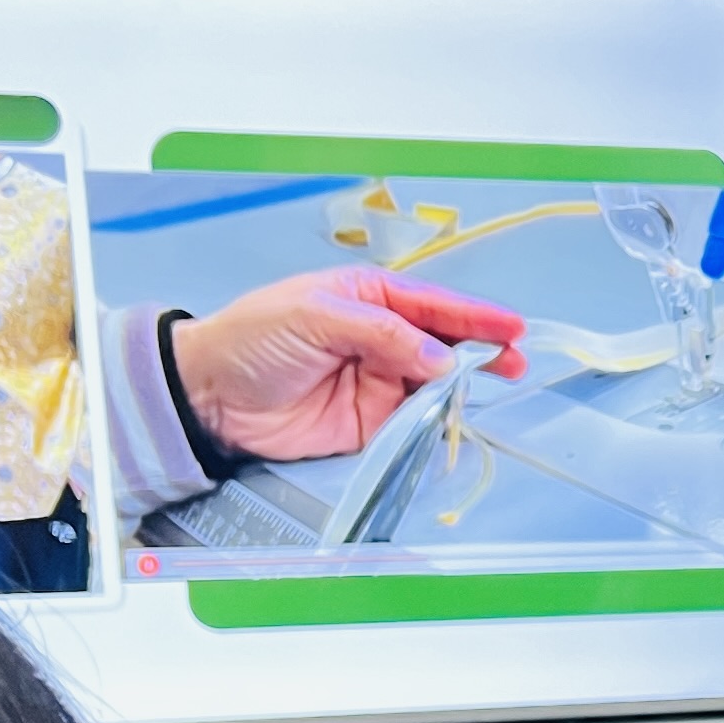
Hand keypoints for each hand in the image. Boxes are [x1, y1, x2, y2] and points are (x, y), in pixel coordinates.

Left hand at [165, 268, 529, 462]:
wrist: (210, 396)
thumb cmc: (252, 339)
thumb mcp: (316, 316)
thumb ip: (382, 333)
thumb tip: (439, 358)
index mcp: (368, 298)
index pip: (432, 304)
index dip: (473, 315)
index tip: (510, 327)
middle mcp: (381, 338)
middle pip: (443, 344)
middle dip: (480, 351)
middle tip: (513, 362)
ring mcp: (379, 381)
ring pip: (435, 384)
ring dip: (459, 389)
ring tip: (484, 390)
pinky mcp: (371, 423)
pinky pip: (413, 423)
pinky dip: (434, 423)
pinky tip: (449, 420)